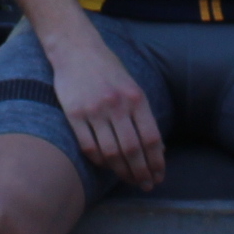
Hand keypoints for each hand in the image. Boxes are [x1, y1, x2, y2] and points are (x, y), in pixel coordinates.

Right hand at [48, 28, 165, 190]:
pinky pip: (88, 146)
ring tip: (128, 179)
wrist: (76, 48)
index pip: (151, 138)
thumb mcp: (133, 87)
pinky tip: (106, 165)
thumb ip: (144, 116)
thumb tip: (158, 148)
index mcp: (136, 98)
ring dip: (122, 171)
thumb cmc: (108, 69)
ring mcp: (94, 110)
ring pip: (111, 152)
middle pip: (133, 150)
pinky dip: (99, 161)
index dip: (157, 161)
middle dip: (141, 172)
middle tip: (145, 184)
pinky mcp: (74, 114)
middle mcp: (117, 105)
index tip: (159, 175)